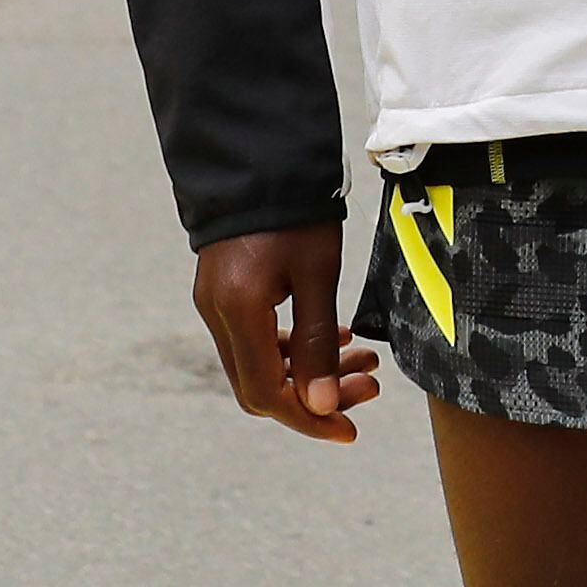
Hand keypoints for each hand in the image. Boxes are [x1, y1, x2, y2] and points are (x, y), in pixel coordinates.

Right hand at [192, 223, 379, 442]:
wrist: (261, 158)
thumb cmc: (295, 210)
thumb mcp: (318, 273)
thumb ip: (317, 343)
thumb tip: (322, 405)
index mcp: (238, 312)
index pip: (267, 393)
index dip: (309, 418)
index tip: (350, 429)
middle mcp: (218, 314)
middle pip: (262, 385)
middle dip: (317, 394)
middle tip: (370, 385)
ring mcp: (216, 304)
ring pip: (261, 363)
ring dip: (310, 369)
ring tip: (365, 361)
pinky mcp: (225, 292)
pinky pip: (256, 338)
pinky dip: (294, 346)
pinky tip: (335, 336)